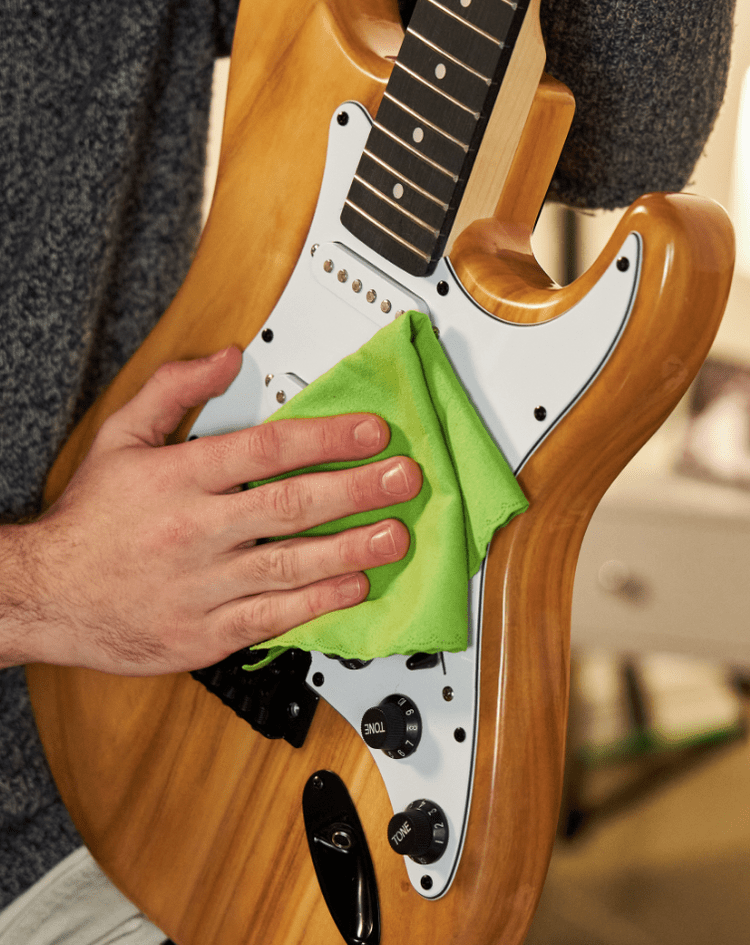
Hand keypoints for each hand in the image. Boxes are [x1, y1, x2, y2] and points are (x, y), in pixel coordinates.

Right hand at [13, 348, 420, 674]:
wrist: (46, 596)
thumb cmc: (90, 520)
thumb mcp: (118, 437)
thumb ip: (173, 389)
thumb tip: (228, 358)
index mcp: (178, 478)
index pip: (267, 449)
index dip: (327, 438)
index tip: (372, 432)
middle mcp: (194, 530)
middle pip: (290, 505)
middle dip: (355, 489)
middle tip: (402, 478)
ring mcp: (202, 585)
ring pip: (290, 564)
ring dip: (350, 548)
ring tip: (394, 533)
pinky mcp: (206, 632)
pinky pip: (272, 617)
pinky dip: (317, 602)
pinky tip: (354, 586)